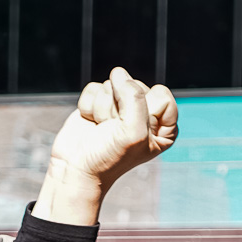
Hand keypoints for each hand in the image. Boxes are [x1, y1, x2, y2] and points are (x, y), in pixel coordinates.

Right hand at [32, 67, 177, 224]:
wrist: (76, 169)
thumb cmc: (109, 157)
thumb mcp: (133, 131)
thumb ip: (134, 97)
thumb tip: (118, 72)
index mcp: (165, 126)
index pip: (161, 95)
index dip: (143, 110)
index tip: (132, 130)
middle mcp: (146, 114)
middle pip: (136, 86)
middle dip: (119, 108)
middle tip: (113, 131)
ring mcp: (122, 107)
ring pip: (114, 84)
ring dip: (103, 108)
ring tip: (102, 129)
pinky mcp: (100, 102)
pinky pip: (96, 87)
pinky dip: (89, 104)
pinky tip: (91, 122)